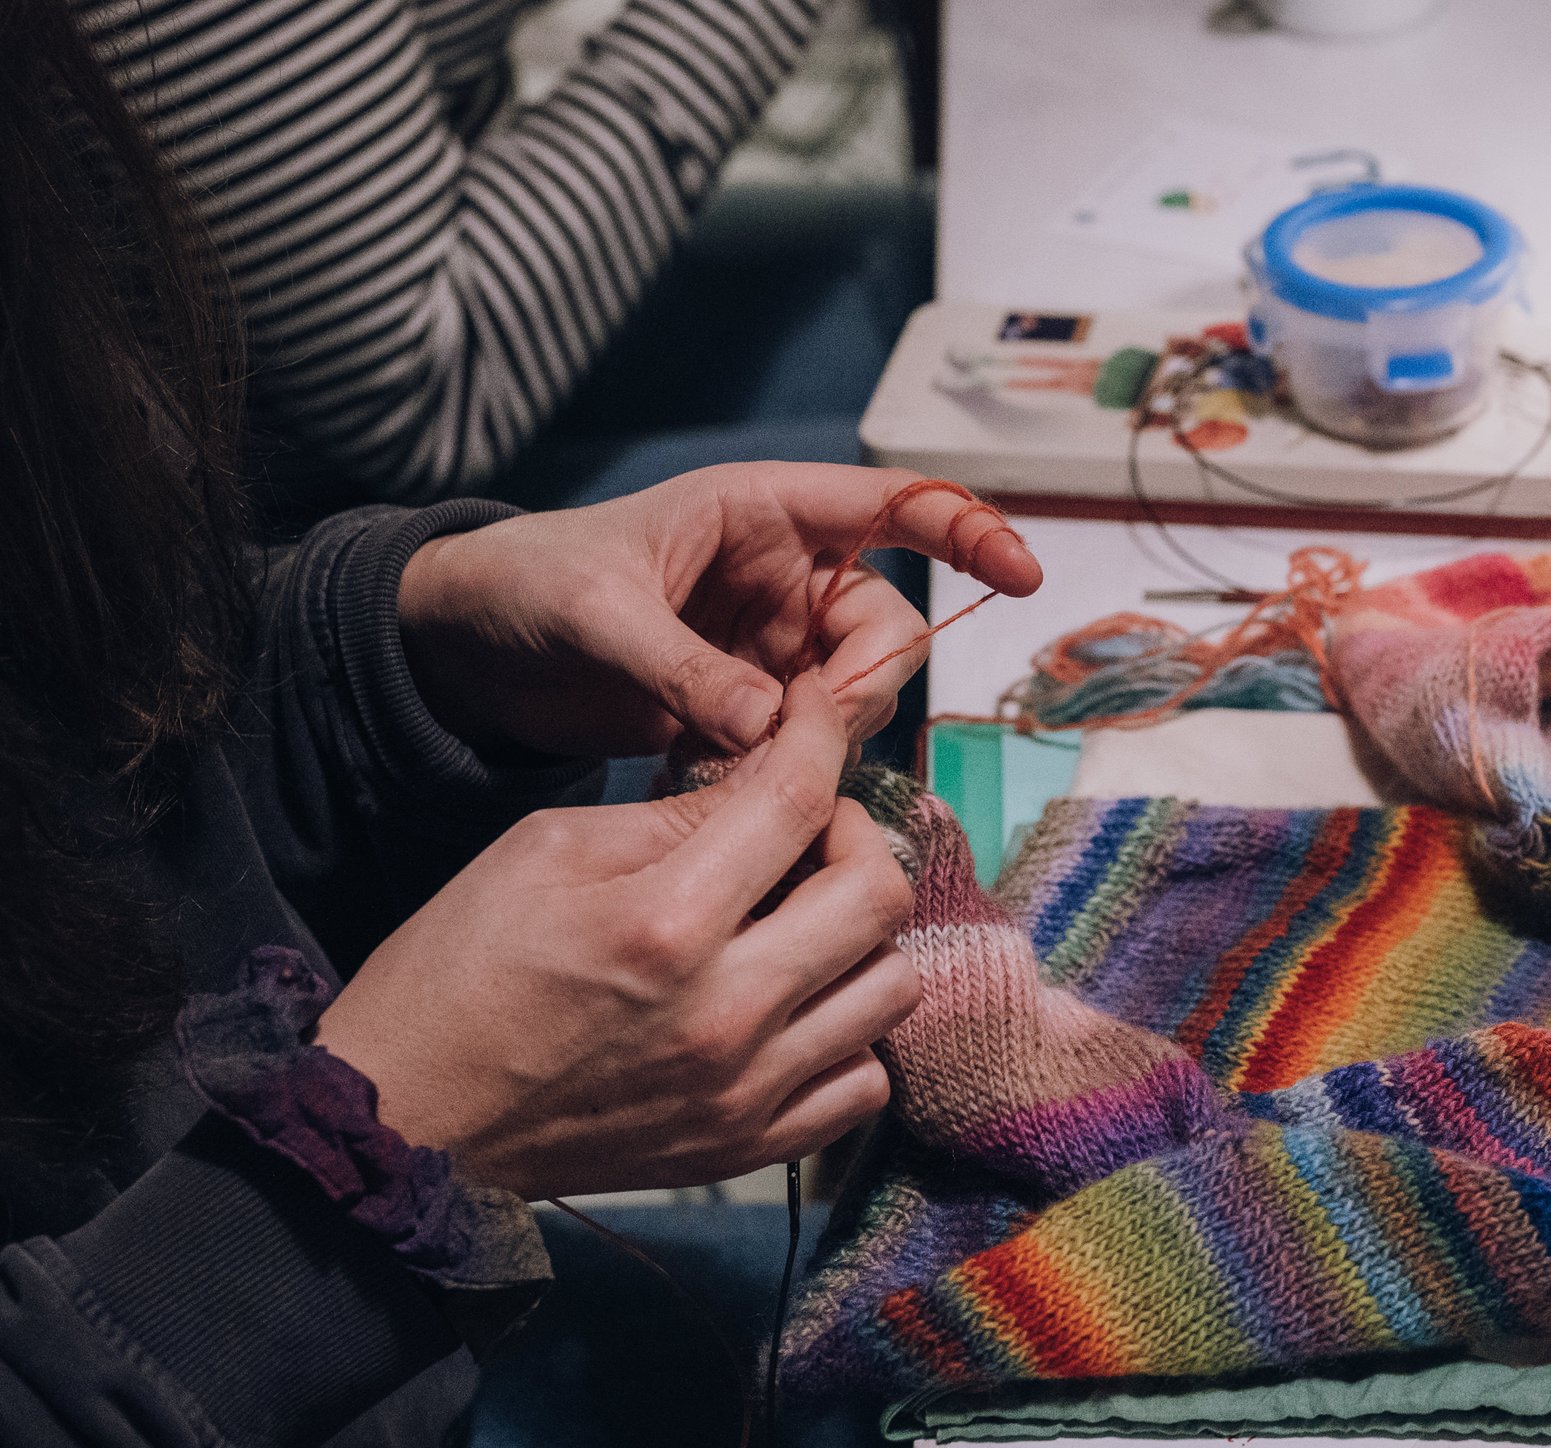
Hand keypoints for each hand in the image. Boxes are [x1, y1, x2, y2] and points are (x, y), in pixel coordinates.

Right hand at [317, 672, 918, 1198]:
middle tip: (806, 830)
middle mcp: (724, 1011)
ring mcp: (746, 1089)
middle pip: (878, 893)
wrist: (409, 1120)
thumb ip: (673, 814)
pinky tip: (798, 1005)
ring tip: (802, 920)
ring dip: (862, 936)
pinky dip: (851, 1034)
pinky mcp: (749, 1148)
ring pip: (893, 986)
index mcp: (664, 920)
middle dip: (855, 835)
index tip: (814, 714)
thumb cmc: (459, 971)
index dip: (819, 734)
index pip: (798, 800)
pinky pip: (867, 1082)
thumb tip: (772, 773)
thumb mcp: (545, 852)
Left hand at [397, 463, 1043, 758]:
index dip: (968, 532)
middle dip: (858, 685)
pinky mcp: (752, 709)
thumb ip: (685, 668)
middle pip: (885, 631)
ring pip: (853, 699)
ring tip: (719, 755)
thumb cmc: (526, 586)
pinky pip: (806, 745)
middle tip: (792, 727)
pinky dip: (778, 773)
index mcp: (764, 513)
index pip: (895, 507)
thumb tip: (769, 725)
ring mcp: (774, 647)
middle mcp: (786, 577)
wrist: (467, 650)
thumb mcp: (598, 614)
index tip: (1022, 574)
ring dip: (814, 742)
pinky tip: (708, 775)